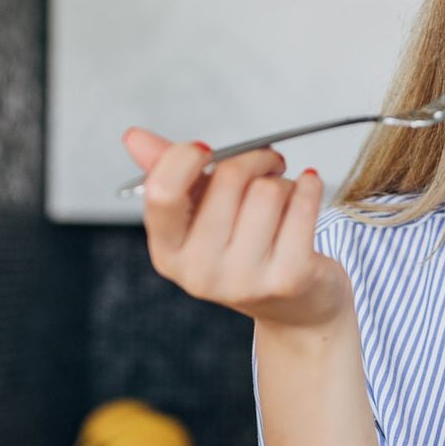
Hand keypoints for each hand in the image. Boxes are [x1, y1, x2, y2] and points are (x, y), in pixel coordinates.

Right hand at [123, 128, 349, 328]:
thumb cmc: (244, 249)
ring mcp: (244, 280)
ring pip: (269, 189)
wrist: (295, 307)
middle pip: (229, 178)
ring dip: (283, 181)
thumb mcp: (201, 215)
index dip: (186, 157)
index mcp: (168, 252)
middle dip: (255, 159)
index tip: (207, 150)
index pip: (162, 191)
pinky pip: (302, 206)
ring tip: (284, 196)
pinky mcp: (288, 278)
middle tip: (268, 163)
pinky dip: (310, 186)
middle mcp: (200, 273)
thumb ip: (169, 174)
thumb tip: (134, 137)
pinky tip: (309, 189)